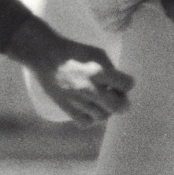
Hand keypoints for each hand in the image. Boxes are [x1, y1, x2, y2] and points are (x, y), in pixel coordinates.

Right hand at [8, 16, 133, 125]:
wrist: (46, 56)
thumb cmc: (74, 52)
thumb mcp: (97, 54)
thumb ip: (111, 70)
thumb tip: (119, 87)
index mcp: (99, 72)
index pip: (127, 85)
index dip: (126, 83)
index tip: (121, 81)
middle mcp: (90, 88)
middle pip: (119, 107)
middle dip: (122, 102)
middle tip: (117, 97)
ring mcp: (78, 101)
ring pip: (103, 116)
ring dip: (105, 109)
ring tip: (100, 100)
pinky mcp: (67, 108)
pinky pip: (86, 122)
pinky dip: (90, 118)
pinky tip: (88, 108)